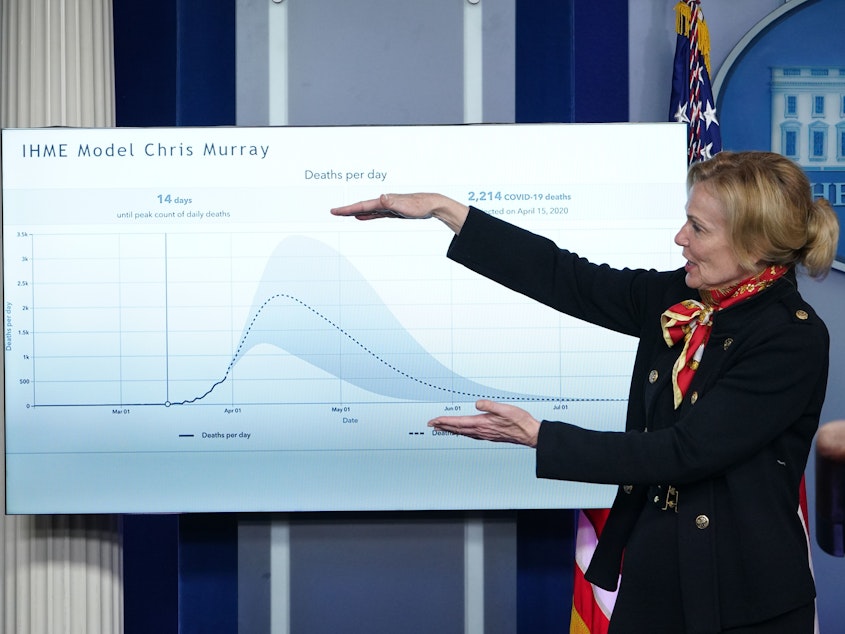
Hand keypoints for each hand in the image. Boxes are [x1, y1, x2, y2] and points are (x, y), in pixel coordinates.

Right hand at [330, 193, 469, 233]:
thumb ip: (392, 201)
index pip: (362, 205)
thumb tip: (381, 197)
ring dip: (355, 212)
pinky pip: (375, 214)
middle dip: (347, 209)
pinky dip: (367, 215)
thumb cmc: (420, 205)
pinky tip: (362, 217)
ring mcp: (387, 206)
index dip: (347, 209)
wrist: (431, 205)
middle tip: (334, 212)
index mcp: (383, 201)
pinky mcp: (392, 211)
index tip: (335, 211)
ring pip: (367, 210)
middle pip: (361, 206)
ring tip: (344, 214)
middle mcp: (383, 202)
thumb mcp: (405, 205)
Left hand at [428, 399, 540, 447]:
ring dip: (451, 429)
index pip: (458, 422)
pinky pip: (470, 434)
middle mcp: (481, 431)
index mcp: (482, 423)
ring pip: (463, 432)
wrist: (529, 433)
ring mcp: (485, 434)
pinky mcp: (489, 435)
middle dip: (443, 425)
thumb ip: (490, 405)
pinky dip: (462, 432)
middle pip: (457, 429)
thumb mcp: (505, 409)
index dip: (444, 421)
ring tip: (442, 427)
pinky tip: (462, 432)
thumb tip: (477, 404)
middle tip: (431, 424)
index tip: (433, 420)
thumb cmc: (519, 421)